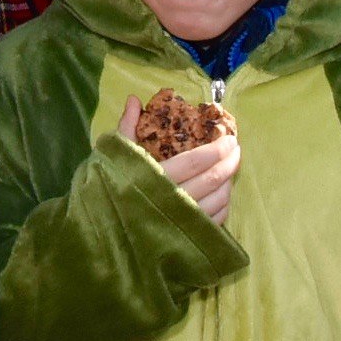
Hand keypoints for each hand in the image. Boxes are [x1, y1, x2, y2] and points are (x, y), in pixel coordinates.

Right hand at [117, 95, 241, 224]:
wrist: (104, 232)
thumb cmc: (109, 190)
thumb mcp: (114, 156)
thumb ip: (127, 127)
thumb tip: (134, 99)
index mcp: (156, 179)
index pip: (194, 162)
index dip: (216, 149)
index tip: (229, 138)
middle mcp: (172, 204)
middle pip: (211, 181)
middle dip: (229, 162)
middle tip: (236, 148)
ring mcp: (182, 225)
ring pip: (217, 202)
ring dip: (228, 182)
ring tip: (230, 167)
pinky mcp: (187, 241)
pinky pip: (215, 222)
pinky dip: (223, 205)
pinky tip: (222, 193)